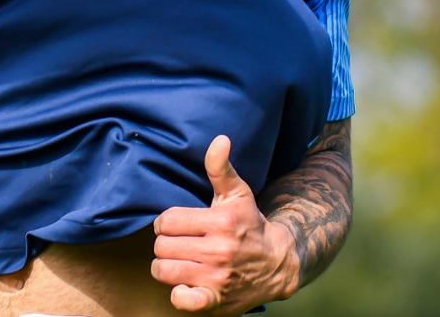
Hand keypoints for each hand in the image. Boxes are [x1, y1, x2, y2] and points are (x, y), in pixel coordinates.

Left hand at [150, 135, 298, 313]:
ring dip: (166, 267)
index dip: (166, 223)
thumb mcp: (237, 194)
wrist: (277, 264)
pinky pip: (180, 300)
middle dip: (166, 244)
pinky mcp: (215, 300)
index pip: (167, 221)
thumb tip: (220, 139)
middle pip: (162, 246)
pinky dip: (178, 294)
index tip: (177, 226)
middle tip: (179, 244)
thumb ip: (221, 168)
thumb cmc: (250, 225)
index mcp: (220, 221)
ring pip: (164, 270)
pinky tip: (186, 284)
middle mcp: (218, 250)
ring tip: (178, 262)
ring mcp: (216, 277)